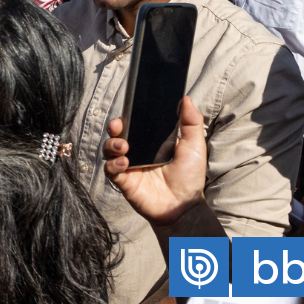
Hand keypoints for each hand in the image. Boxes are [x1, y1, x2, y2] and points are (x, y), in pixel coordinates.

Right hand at [104, 97, 207, 226]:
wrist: (185, 205)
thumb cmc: (189, 176)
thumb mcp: (194, 146)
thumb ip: (191, 122)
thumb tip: (186, 98)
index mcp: (150, 141)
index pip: (133, 124)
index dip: (126, 117)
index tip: (126, 111)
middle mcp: (136, 151)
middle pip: (116, 134)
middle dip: (113, 128)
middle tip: (118, 126)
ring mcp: (128, 166)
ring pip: (109, 151)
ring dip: (111, 145)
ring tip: (123, 147)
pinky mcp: (124, 181)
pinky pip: (110, 170)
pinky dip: (113, 165)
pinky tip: (123, 163)